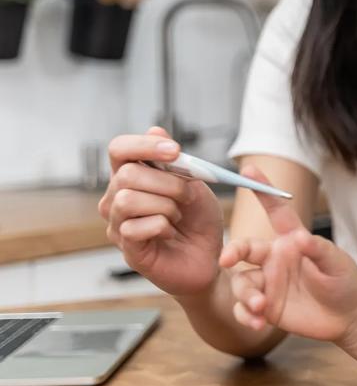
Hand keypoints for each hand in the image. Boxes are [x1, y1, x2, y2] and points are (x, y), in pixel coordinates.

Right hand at [100, 127, 223, 296]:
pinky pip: (136, 228)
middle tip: (187, 196)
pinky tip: (170, 232)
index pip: (119, 149)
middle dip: (167, 182)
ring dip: (165, 205)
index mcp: (132, 177)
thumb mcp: (196, 184)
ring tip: (178, 216)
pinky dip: (162, 226)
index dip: (144, 145)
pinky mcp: (127, 249)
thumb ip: (176, 161)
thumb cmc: (199, 220)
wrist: (211, 257)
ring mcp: (118, 225)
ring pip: (128, 200)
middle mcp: (117, 198)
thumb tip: (155, 128)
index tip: (175, 151)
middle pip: (126, 174)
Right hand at [219, 166, 356, 342]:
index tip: (248, 169)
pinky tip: (257, 323)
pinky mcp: (265, 307)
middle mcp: (274, 259)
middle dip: (232, 251)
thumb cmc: (345, 282)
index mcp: (291, 240)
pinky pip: (244, 308)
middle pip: (244, 248)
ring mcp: (268, 283)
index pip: (275, 211)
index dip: (262, 189)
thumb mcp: (337, 264)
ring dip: (245, 295)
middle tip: (227, 260)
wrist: (349, 316)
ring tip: (260, 307)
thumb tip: (301, 238)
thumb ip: (319, 250)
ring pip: (241, 282)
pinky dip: (245, 315)